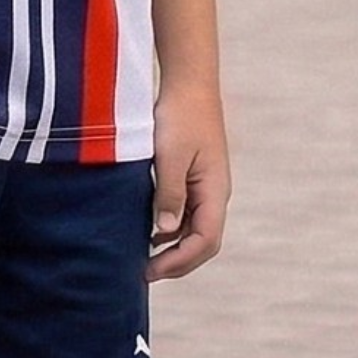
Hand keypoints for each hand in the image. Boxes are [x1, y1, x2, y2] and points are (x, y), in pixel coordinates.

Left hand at [147, 81, 229, 280]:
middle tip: (144, 273)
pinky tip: (148, 231)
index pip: (204, 242)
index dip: (178, 262)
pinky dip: (170, 229)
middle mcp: (215, 193)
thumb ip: (169, 195)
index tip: (149, 271)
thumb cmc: (180, 116)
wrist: (189, 84)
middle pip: (203, 242)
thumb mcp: (170, 156)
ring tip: (142, 257)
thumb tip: (165, 233)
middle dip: (177, 262)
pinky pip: (187, 214)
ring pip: (194, 230)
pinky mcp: (195, 178)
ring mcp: (207, 187)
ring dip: (173, 247)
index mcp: (215, 191)